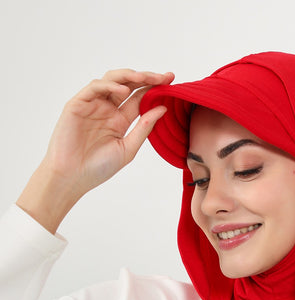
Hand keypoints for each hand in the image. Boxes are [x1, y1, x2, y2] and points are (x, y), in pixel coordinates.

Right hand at [17, 69, 173, 232]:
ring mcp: (93, 105)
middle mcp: (107, 109)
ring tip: (146, 77)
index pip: (140, 98)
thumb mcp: (128, 148)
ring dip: (129, 76)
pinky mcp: (78, 104)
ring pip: (112, 80)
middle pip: (129, 85)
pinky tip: (123, 91)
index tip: (171, 81)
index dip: (155, 88)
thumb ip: (144, 127)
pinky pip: (95, 88)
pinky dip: (109, 86)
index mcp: (120, 120)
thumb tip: (163, 108)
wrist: (72, 177)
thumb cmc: (98, 168)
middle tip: (164, 76)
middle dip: (146, 78)